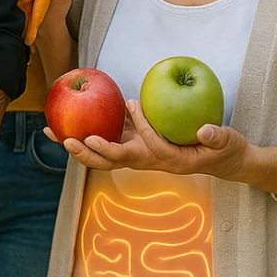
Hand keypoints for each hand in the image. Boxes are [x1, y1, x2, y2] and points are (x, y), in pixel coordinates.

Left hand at [45, 98, 256, 181]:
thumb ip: (215, 137)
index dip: (119, 143)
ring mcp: (140, 150)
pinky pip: (111, 135)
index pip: (138, 151)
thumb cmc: (226, 151)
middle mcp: (146, 158)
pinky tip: (71, 116)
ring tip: (51, 130)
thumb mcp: (225, 142)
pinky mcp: (138, 140)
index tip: (106, 126)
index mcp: (164, 160)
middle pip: (109, 160)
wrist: (225, 160)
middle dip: (85, 153)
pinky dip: (91, 128)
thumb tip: (204, 130)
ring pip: (103, 152)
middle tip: (64, 140)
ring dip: (77, 144)